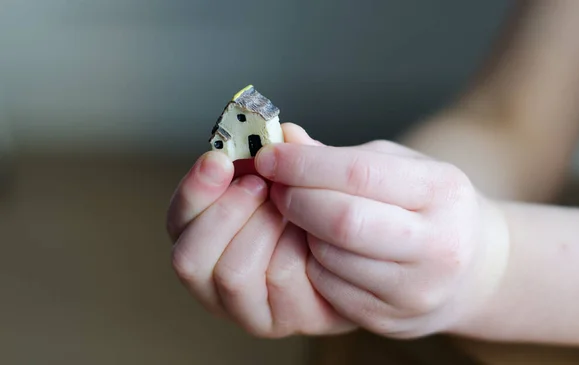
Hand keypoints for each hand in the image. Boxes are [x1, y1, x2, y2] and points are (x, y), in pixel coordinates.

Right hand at [167, 123, 354, 336]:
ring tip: (287, 208)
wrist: (351, 255)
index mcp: (204, 238)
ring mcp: (241, 306)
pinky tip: (307, 234)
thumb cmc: (314, 210)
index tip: (219, 159)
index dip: (194, 190)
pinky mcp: (276, 319)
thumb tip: (283, 131)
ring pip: (231, 273)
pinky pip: (278, 284)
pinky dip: (292, 251)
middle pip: (188, 258)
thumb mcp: (300, 176)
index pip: (178, 221)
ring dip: (261, 230)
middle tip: (261, 185)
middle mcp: (212, 279)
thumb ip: (287, 156)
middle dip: (226, 213)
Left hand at [252, 138, 509, 338]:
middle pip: (342, 221)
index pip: (360, 174)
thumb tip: (285, 140)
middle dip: (295, 199)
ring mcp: (415, 290)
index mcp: (442, 192)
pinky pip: (329, 287)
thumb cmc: (431, 207)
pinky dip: (314, 262)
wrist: (474, 270)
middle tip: (277, 186)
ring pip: (330, 256)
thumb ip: (343, 157)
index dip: (304, 164)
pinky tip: (322, 247)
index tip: (270, 156)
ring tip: (303, 214)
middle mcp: (437, 245)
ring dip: (302, 231)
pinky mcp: (391, 319)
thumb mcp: (401, 167)